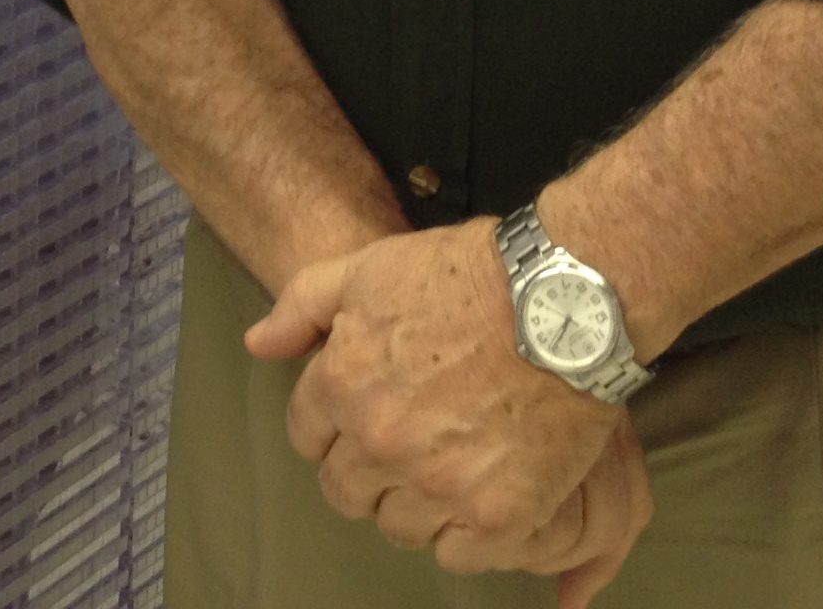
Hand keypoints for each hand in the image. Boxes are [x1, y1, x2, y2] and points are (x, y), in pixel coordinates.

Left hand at [245, 221, 643, 580]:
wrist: (565, 296)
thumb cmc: (468, 273)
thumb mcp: (370, 267)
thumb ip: (303, 306)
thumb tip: (257, 345)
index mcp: (343, 384)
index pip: (309, 439)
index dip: (335, 427)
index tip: (366, 417)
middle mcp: (381, 441)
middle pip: (348, 492)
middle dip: (369, 472)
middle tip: (411, 446)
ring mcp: (440, 483)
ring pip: (400, 528)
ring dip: (418, 505)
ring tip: (451, 470)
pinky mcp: (499, 513)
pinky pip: (459, 555)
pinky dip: (467, 537)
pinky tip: (484, 499)